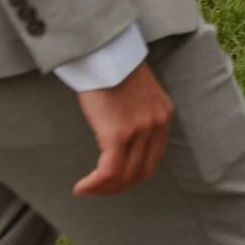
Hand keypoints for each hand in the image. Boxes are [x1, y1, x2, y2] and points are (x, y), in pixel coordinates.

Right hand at [72, 61, 171, 196]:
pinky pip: (109, 171)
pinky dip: (95, 184)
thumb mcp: (137, 95)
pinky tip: (81, 187)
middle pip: (141, 172)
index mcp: (163, 116)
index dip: (132, 175)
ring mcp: (140, 131)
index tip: (113, 180)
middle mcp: (157, 125)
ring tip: (87, 190)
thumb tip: (122, 139)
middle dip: (118, 187)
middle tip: (97, 190)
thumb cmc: (113, 71)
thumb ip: (137, 116)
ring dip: (104, 188)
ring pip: (125, 175)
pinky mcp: (118, 134)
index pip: (153, 159)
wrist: (105, 54)